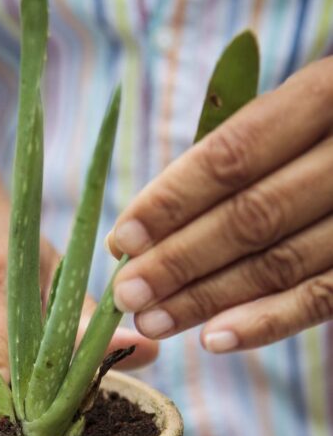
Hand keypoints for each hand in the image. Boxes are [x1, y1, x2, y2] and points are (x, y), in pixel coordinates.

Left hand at [108, 57, 332, 351]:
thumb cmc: (321, 132)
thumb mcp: (289, 113)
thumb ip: (231, 158)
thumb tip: (136, 234)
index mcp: (323, 97)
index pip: (234, 158)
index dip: (172, 203)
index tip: (122, 240)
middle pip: (251, 217)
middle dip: (179, 261)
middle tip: (127, 294)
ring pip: (281, 264)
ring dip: (208, 299)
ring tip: (153, 321)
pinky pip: (321, 298)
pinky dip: (266, 323)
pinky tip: (213, 339)